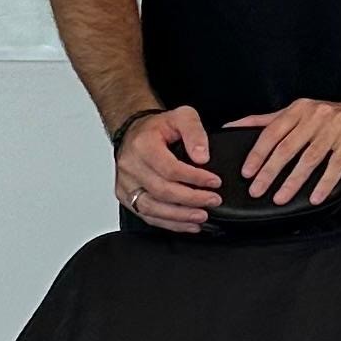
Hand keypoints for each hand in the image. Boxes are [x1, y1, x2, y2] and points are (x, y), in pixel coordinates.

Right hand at [115, 105, 220, 234]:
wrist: (134, 133)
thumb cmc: (157, 127)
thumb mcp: (182, 116)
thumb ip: (195, 132)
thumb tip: (202, 157)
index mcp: (143, 145)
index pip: (170, 168)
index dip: (194, 178)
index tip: (214, 182)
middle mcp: (130, 166)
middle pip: (162, 191)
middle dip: (191, 199)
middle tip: (213, 200)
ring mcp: (126, 184)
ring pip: (152, 208)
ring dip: (180, 216)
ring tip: (202, 216)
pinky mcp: (127, 197)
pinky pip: (147, 215)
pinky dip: (169, 223)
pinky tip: (187, 224)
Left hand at [229, 98, 340, 206]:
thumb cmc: (329, 119)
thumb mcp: (297, 114)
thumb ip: (266, 121)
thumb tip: (232, 127)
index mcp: (299, 109)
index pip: (272, 132)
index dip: (258, 153)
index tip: (247, 172)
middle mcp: (316, 115)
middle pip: (288, 147)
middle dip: (270, 171)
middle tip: (258, 190)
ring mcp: (336, 127)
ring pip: (309, 158)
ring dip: (293, 181)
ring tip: (280, 197)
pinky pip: (336, 165)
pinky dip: (324, 183)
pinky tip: (314, 197)